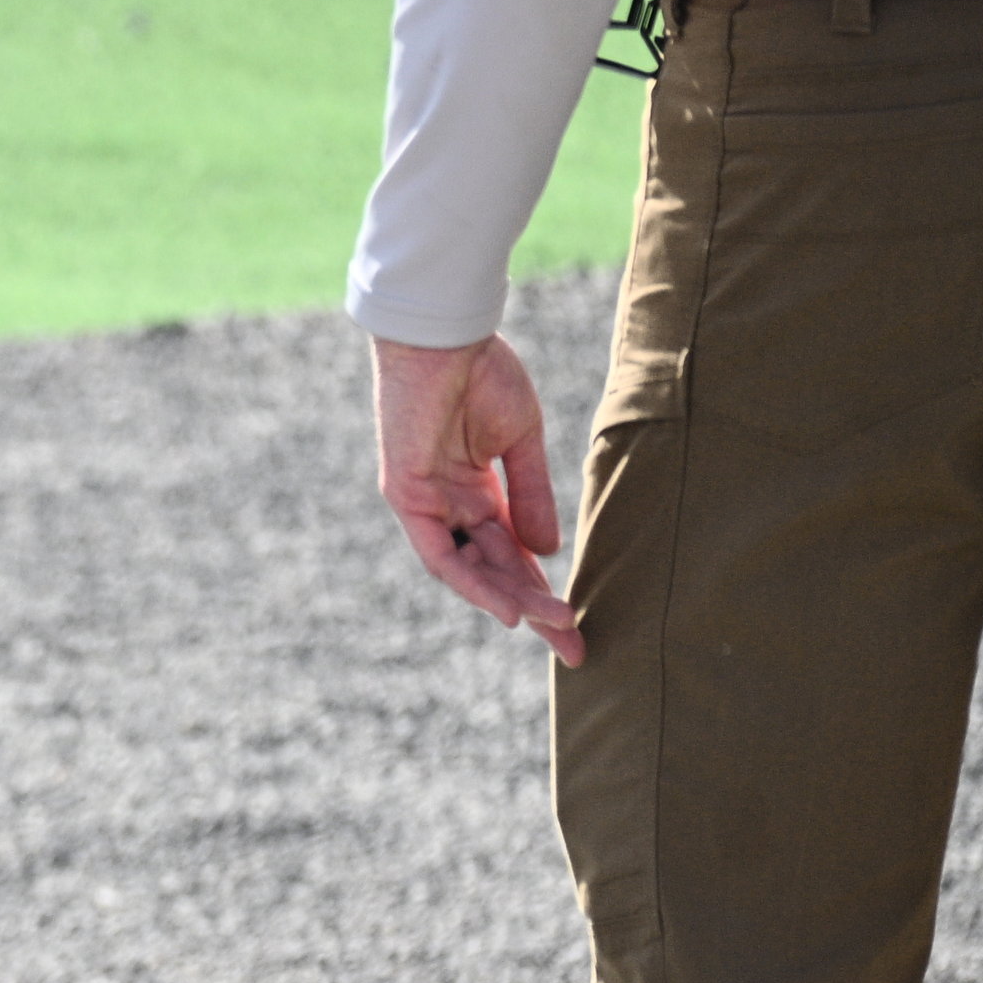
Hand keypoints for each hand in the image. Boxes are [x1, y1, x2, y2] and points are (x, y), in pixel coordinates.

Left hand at [372, 333, 582, 665]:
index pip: (512, 555)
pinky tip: (504, 607)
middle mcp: (448, 505)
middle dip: (534, 609)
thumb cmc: (481, 373)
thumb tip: (549, 551)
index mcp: (476, 493)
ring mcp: (425, 503)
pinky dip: (471, 581)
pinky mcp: (406, 495)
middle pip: (493, 572)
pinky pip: (440, 552)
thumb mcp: (522, 440)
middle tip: (574, 648)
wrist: (447, 334)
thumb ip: (531, 495)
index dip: (544, 589)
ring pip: (468, 570)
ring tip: (550, 626)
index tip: (577, 626)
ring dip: (510, 600)